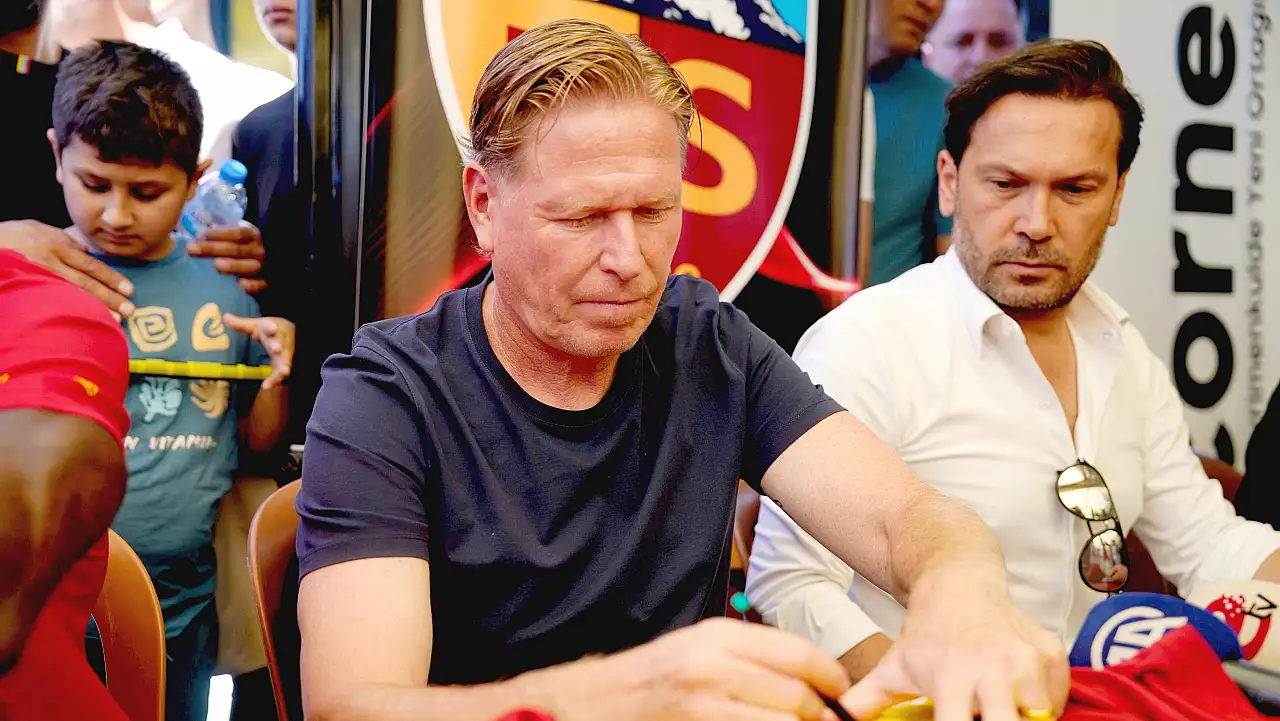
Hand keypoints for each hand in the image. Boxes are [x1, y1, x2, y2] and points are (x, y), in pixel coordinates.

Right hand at [0, 220, 133, 317]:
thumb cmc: (13, 236)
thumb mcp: (40, 230)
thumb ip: (65, 241)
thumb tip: (86, 254)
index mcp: (58, 243)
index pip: (91, 264)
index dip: (111, 278)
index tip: (128, 290)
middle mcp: (51, 259)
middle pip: (86, 281)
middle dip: (110, 297)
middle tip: (130, 310)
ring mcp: (38, 274)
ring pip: (72, 293)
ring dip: (95, 307)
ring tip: (114, 320)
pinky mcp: (27, 284)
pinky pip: (52, 299)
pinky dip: (70, 309)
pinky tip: (82, 320)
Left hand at [187, 221, 267, 293]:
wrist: (254, 262)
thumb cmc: (235, 247)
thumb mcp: (231, 236)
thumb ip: (218, 235)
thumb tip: (194, 236)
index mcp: (251, 234)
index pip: (236, 233)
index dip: (218, 234)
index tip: (199, 235)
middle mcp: (258, 250)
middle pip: (237, 249)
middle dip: (213, 249)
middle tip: (191, 249)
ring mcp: (261, 267)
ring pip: (250, 266)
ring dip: (233, 265)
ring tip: (216, 265)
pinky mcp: (263, 283)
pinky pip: (260, 284)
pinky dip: (251, 285)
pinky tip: (240, 284)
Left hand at [222, 314, 294, 388]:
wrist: (292, 333)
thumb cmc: (271, 330)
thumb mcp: (256, 325)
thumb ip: (240, 323)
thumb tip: (224, 317)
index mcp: (271, 329)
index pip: (271, 327)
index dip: (271, 328)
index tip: (272, 328)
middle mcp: (279, 341)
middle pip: (279, 343)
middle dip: (277, 346)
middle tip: (277, 349)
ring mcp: (283, 354)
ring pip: (284, 361)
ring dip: (282, 367)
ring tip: (283, 372)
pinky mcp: (283, 364)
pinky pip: (280, 374)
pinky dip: (274, 380)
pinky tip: (266, 386)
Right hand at [544, 618, 852, 719]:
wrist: (599, 703)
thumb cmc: (654, 678)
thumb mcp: (700, 647)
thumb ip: (750, 655)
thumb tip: (809, 677)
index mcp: (719, 635)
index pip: (799, 654)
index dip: (831, 678)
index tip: (840, 694)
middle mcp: (713, 664)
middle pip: (799, 696)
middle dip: (820, 716)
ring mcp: (705, 703)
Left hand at [841, 568, 1068, 720]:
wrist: (959, 582)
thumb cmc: (929, 632)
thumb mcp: (894, 666)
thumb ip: (867, 699)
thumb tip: (832, 716)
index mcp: (953, 677)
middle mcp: (995, 669)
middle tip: (979, 714)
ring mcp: (1028, 663)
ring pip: (1039, 718)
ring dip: (1020, 718)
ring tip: (993, 705)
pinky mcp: (1053, 657)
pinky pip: (1058, 701)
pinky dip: (1042, 704)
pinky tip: (1017, 694)